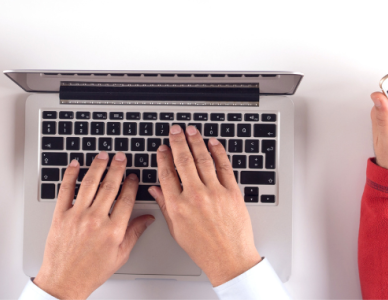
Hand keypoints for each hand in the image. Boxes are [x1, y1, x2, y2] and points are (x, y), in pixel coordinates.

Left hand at [34, 153, 154, 298]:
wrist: (65, 281)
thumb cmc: (91, 272)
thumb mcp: (120, 255)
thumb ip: (134, 233)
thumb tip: (148, 219)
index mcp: (113, 231)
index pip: (126, 199)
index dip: (131, 184)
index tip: (133, 175)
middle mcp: (95, 220)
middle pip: (109, 186)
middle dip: (117, 168)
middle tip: (120, 157)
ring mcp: (76, 216)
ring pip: (89, 184)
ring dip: (97, 166)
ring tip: (103, 156)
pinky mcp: (60, 216)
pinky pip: (65, 190)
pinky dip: (70, 175)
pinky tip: (75, 165)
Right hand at [148, 125, 261, 285]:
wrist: (229, 258)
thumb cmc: (203, 248)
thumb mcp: (176, 229)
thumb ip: (165, 206)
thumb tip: (155, 189)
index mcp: (178, 206)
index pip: (167, 174)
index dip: (163, 158)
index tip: (162, 148)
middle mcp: (195, 196)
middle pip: (183, 161)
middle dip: (178, 142)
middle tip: (175, 130)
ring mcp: (215, 193)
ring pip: (203, 160)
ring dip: (196, 142)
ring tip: (192, 131)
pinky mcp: (232, 193)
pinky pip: (224, 167)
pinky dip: (218, 153)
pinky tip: (213, 144)